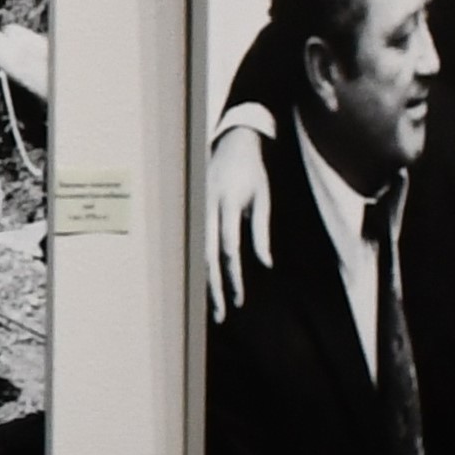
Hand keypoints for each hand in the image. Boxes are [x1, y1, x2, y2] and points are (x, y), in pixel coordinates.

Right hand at [198, 110, 274, 318]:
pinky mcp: (190, 208)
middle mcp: (206, 207)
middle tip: (219, 314)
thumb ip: (261, 230)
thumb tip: (265, 264)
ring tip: (209, 306)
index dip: (233, 276)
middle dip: (213, 287)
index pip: (229, 248)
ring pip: (195, 252)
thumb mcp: (263, 197)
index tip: (238, 300)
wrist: (233, 140)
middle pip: (207, 257)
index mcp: (227, 203)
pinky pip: (192, 241)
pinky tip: (201, 282)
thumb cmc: (253, 171)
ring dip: (203, 280)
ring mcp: (194, 207)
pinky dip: (196, 265)